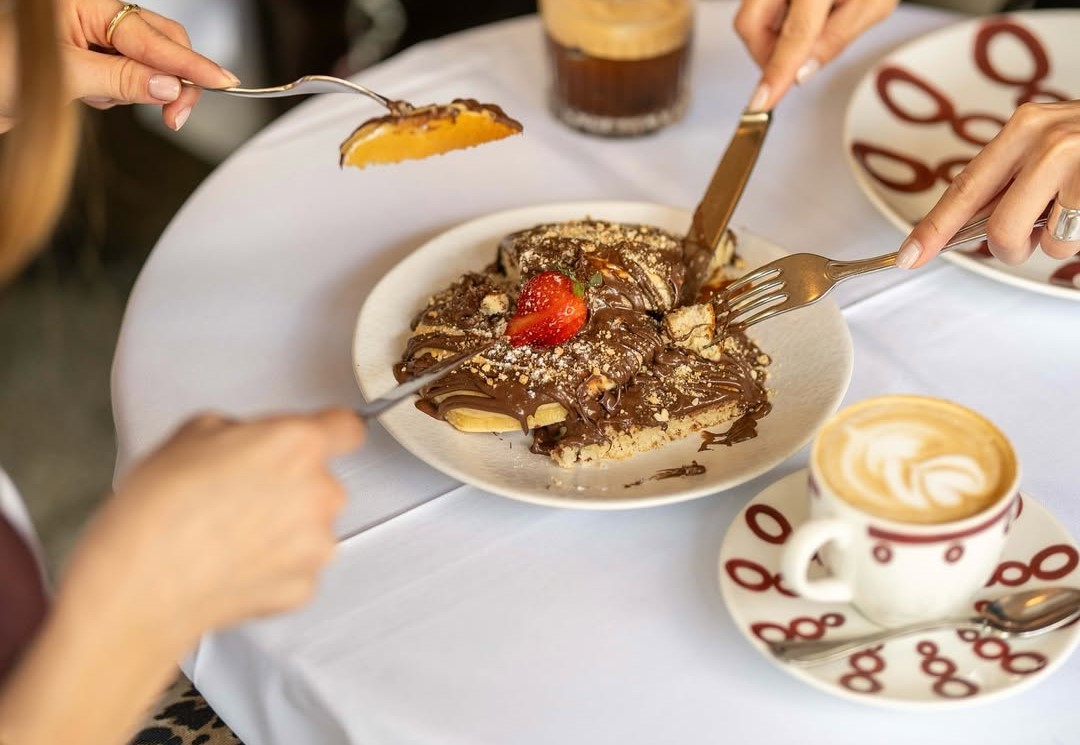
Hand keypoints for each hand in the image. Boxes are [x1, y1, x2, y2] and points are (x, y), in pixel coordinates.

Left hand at [54, 0, 238, 129]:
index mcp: (86, 4)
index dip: (191, 64)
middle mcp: (94, 16)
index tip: (224, 81)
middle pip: (160, 46)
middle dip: (170, 81)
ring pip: (146, 67)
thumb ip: (120, 78)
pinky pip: (126, 79)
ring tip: (93, 94)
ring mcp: (93, 38)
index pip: (154, 38)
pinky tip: (89, 93)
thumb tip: (169, 86)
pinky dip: (117, 94)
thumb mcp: (65, 74)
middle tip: (173, 116)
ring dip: (133, 91)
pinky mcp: (91, 60)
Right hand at [60, 408, 364, 646]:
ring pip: (312, 526)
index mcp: (297, 445)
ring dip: (285, 527)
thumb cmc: (158, 512)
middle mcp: (319, 493)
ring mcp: (316, 545)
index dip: (329, 430)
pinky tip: (233, 563)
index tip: (324, 436)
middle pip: (322, 480)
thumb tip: (249, 441)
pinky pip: (298, 567)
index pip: (345, 427)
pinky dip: (274, 566)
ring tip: (230, 534)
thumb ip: (242, 430)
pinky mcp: (304, 588)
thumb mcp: (193, 432)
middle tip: (241, 494)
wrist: (140, 586)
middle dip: (291, 484)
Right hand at [735, 0, 897, 111]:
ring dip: (772, 35)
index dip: (776, 74)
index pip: (792, 37)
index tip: (761, 104)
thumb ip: (837, 39)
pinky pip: (759, 4)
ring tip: (811, 23)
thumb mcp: (873, 3)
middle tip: (796, 60)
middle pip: (749, 25)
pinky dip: (776, 18)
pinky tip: (804, 11)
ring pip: (751, 16)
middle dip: (767, 53)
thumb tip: (801, 74)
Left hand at [897, 101, 1079, 267]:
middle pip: (1000, 229)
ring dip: (1059, 242)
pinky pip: (1074, 240)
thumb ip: (1011, 180)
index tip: (908, 255)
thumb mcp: (1049, 145)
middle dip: (1012, 247)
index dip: (933, 229)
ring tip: (1078, 210)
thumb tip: (964, 227)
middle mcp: (1048, 140)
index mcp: (1023, 128)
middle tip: (1033, 233)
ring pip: (1046, 242)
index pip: (964, 189)